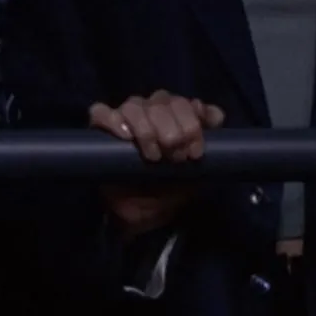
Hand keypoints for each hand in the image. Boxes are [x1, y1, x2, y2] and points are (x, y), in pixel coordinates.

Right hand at [89, 90, 225, 237]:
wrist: (144, 215)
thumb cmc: (172, 189)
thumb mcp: (199, 170)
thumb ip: (213, 144)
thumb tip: (216, 116)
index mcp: (176, 116)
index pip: (185, 102)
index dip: (192, 121)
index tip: (196, 151)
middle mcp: (151, 111)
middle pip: (161, 100)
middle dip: (173, 130)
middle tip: (176, 158)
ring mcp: (125, 119)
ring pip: (134, 105)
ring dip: (147, 128)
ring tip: (153, 157)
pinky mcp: (100, 132)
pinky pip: (100, 113)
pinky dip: (114, 121)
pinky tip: (126, 137)